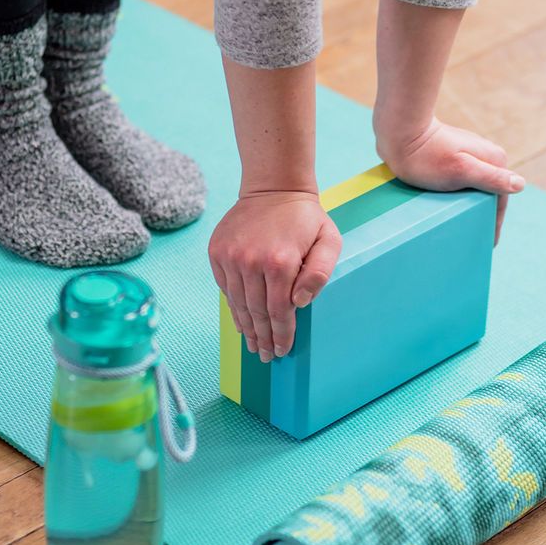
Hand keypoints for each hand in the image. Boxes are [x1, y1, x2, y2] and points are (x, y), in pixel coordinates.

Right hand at [208, 191, 342, 361]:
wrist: (273, 188)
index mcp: (279, 262)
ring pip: (237, 304)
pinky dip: (233, 307)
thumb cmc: (305, 218)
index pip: (279, 311)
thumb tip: (299, 303)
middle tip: (265, 356)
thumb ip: (320, 274)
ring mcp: (230, 257)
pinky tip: (241, 320)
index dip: (281, 335)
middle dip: (262, 338)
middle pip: (256, 312)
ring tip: (253, 344)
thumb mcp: (328, 241)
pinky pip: (225, 289)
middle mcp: (250, 262)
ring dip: (246, 328)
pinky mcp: (217, 252)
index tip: (281, 351)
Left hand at [376, 118, 523, 241]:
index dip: (495, 224)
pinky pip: (461, 180)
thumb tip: (520, 185)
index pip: (501, 198)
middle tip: (475, 238)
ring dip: (471, 204)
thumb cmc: (427, 156)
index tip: (489, 244)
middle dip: (484, 214)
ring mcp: (470, 154)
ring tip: (462, 225)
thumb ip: (491, 178)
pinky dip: (459, 194)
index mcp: (495, 159)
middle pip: (489, 192)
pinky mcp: (453, 155)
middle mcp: (487, 155)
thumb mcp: (461, 171)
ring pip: (475, 186)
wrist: (400, 132)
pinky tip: (449, 204)